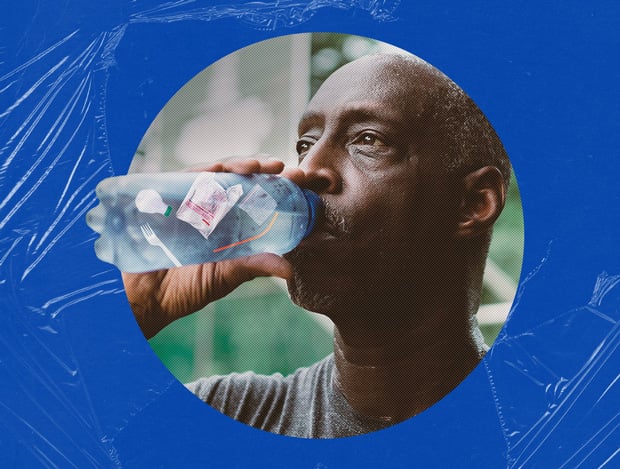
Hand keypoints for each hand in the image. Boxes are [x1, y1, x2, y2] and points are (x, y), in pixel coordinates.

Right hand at [122, 157, 294, 338]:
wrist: (144, 298)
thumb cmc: (185, 287)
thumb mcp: (226, 276)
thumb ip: (254, 266)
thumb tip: (289, 268)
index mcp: (233, 222)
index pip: (262, 197)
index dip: (283, 188)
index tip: (306, 184)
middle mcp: (215, 206)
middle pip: (245, 179)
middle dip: (269, 171)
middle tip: (292, 173)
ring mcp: (193, 199)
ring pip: (221, 172)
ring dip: (242, 165)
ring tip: (263, 166)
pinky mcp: (169, 196)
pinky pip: (188, 177)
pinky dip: (206, 170)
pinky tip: (222, 168)